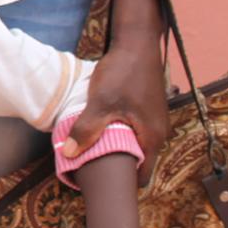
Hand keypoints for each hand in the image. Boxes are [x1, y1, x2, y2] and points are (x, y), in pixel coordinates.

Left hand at [64, 0, 172, 179]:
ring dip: (115, 148)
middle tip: (90, 167)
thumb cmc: (124, 73)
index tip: (101, 184)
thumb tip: (69, 153)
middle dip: (116, 166)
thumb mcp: (102, 103)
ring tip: (91, 149)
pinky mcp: (147, 109)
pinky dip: (118, 134)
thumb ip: (87, 129)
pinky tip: (99, 129)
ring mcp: (154, 120)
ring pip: (134, 144)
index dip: (122, 182)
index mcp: (153, 137)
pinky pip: (133, 131)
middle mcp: (158, 132)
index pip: (142, 175)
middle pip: (137, 161)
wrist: (137, 43)